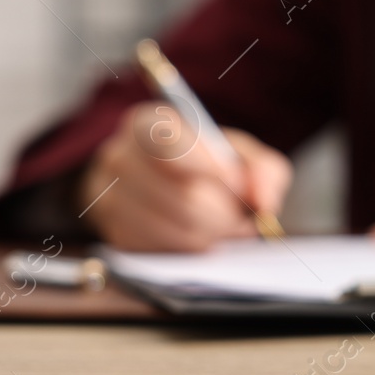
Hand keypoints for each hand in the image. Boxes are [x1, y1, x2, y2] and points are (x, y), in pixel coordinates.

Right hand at [77, 101, 291, 251]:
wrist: (176, 192)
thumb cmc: (212, 166)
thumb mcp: (243, 156)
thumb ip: (263, 171)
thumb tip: (263, 202)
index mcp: (146, 124)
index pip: (168, 139)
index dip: (209, 165)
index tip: (236, 183)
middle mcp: (118, 158)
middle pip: (179, 192)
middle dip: (221, 210)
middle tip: (240, 216)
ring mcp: (110, 200)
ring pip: (172, 226)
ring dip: (210, 233)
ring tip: (224, 227)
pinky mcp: (115, 237)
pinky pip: (159, 250)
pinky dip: (190, 248)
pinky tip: (200, 237)